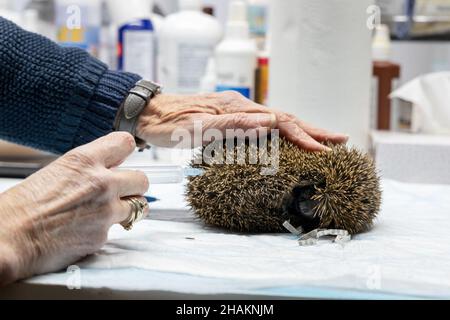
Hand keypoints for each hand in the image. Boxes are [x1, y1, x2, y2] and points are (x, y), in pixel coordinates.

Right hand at [0, 132, 148, 285]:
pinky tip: (86, 230)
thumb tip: (106, 169)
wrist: (8, 238)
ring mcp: (105, 211)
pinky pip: (116, 229)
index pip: (125, 143)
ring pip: (139, 206)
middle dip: (134, 186)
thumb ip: (87, 169)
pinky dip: (106, 230)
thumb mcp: (57, 171)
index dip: (125, 152)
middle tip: (123, 191)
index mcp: (85, 160)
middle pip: (142, 179)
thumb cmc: (22, 206)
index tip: (124, 159)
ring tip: (108, 212)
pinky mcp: (103, 235)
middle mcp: (101, 183)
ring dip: (128, 209)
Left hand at [136, 91, 348, 150]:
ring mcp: (238, 111)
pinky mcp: (231, 118)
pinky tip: (288, 138)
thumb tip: (268, 124)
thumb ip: (232, 125)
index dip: (304, 136)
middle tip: (340, 139)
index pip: (281, 122)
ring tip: (323, 139)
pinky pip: (265, 125)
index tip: (325, 149)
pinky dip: (284, 132)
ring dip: (303, 130)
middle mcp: (242, 108)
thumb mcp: (198, 127)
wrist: (150, 113)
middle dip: (314, 130)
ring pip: (278, 121)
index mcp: (239, 109)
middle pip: (286, 118)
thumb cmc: (171, 123)